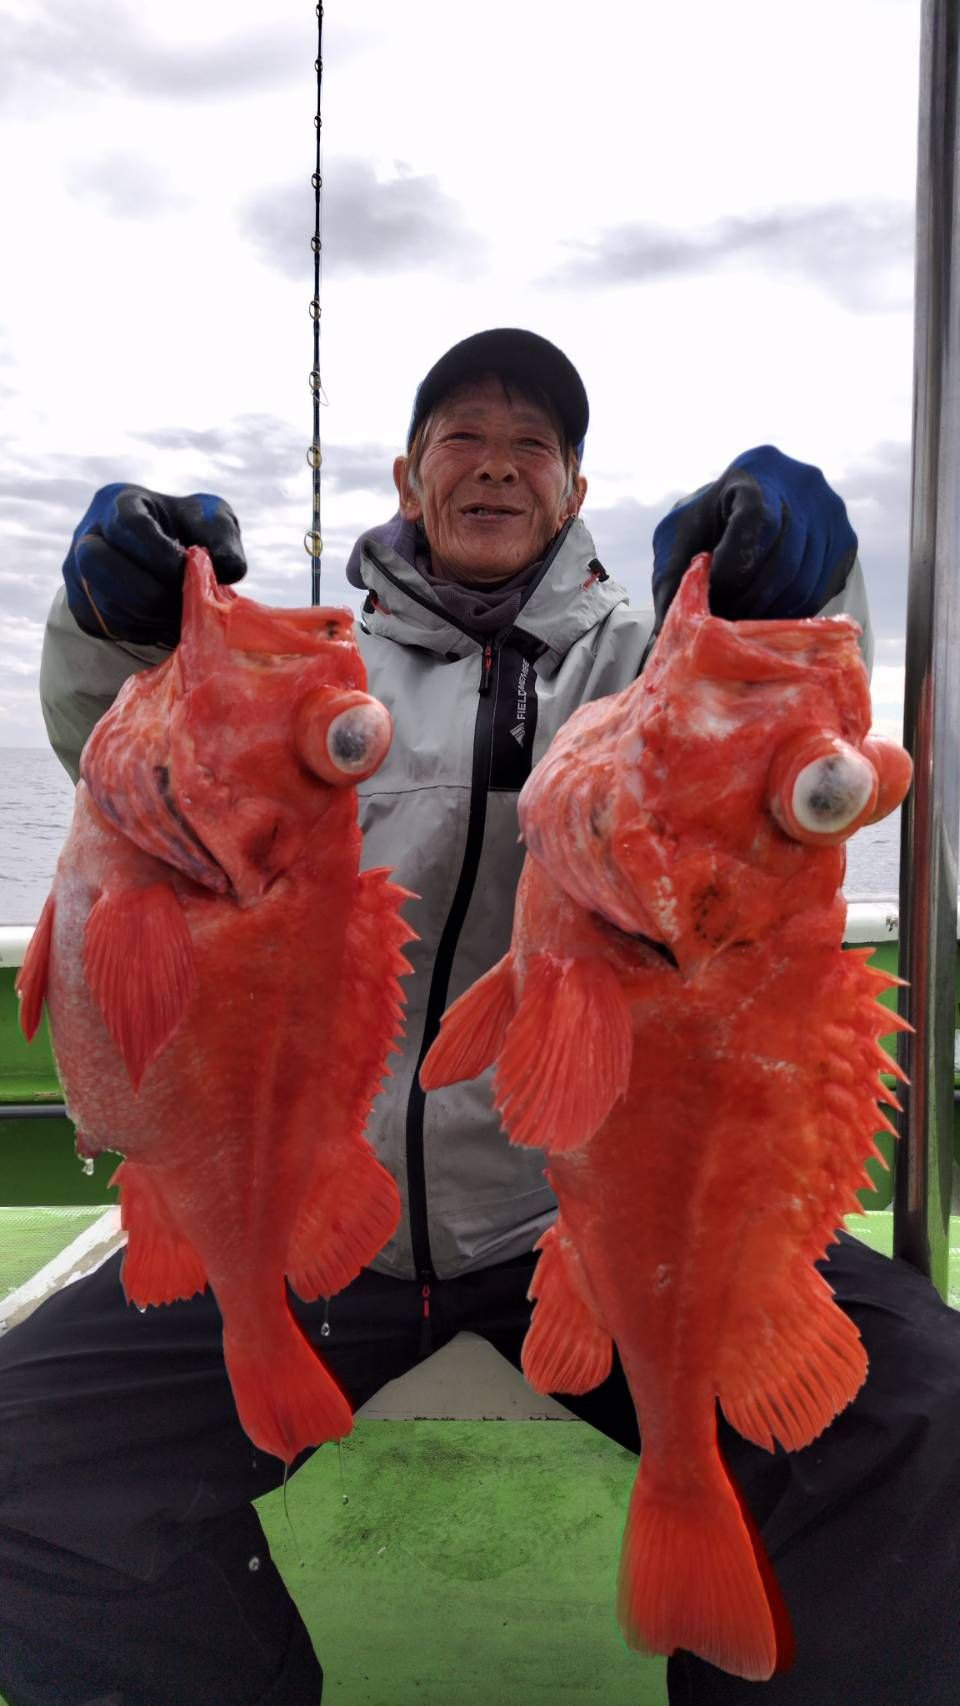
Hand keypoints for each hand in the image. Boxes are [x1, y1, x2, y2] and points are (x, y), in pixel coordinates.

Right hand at [63, 485, 246, 647]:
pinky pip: (105, 626)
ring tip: (179, 617)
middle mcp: (87, 534)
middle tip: (183, 604)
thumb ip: (222, 538)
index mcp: (118, 502)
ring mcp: (77, 571)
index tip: (186, 571)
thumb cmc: (188, 531)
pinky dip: (140, 631)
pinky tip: (162, 624)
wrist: (163, 555)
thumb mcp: (210, 521)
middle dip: (148, 592)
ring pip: (101, 601)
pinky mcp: (81, 606)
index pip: (127, 524)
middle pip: (99, 564)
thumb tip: (229, 568)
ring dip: (147, 617)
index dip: (158, 553)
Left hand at [651, 445, 857, 626]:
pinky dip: (791, 612)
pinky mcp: (846, 542)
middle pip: (783, 557)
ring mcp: (831, 512)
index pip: (753, 521)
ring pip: (804, 580)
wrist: (746, 510)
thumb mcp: (678, 541)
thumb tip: (672, 623)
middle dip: (749, 598)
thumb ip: (672, 577)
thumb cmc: (706, 526)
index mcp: (756, 470)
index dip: (732, 565)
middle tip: (725, 620)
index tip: (711, 589)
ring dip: (769, 611)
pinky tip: (765, 616)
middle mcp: (803, 483)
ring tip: (741, 622)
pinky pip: (821, 590)